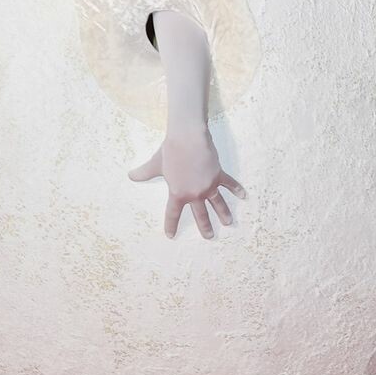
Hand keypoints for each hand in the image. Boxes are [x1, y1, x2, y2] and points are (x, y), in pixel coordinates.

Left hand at [129, 129, 245, 240]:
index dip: (171, 225)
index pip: (173, 214)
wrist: (188, 138)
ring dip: (223, 214)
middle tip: (209, 237)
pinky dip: (237, 190)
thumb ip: (144, 173)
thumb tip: (131, 176)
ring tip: (228, 223)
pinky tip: (244, 196)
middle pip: (200, 214)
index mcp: (178, 193)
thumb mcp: (155, 164)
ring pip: (218, 204)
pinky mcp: (218, 175)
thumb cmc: (170, 151)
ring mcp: (208, 186)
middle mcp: (195, 193)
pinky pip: (229, 184)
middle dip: (205, 227)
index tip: (170, 235)